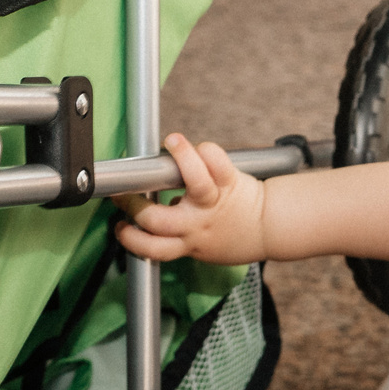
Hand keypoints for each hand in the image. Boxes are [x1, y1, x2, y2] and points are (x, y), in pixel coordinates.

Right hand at [112, 133, 267, 263]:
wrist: (268, 229)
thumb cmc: (229, 234)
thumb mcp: (199, 244)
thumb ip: (175, 234)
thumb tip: (143, 215)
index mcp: (188, 243)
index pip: (151, 248)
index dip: (130, 238)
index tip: (120, 224)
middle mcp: (197, 225)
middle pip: (157, 219)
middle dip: (133, 203)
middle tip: (125, 191)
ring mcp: (213, 203)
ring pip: (194, 182)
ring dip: (181, 158)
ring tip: (171, 142)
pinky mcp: (230, 183)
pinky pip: (218, 163)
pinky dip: (207, 150)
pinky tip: (198, 146)